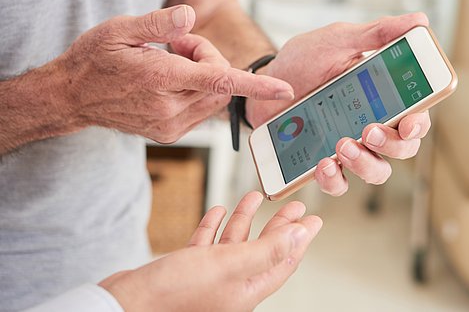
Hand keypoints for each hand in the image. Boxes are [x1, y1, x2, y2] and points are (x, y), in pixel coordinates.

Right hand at [52, 5, 292, 142]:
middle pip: (221, 81)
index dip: (256, 85)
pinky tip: (170, 81)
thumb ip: (158, 23)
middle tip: (177, 44)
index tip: (285, 90)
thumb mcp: (119, 29)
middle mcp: (169, 108)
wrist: (73, 97)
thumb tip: (190, 16)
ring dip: (205, 75)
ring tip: (171, 61)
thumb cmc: (95, 59)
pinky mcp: (170, 134)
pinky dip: (198, 91)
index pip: (219, 80)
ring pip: (215, 97)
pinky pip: (203, 109)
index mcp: (160, 80)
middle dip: (210, 58)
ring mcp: (170, 125)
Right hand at [99, 191, 321, 311]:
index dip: (300, 238)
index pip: (283, 260)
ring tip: (255, 197)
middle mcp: (231, 285)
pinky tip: (218, 211)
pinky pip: (207, 246)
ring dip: (245, 220)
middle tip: (293, 205)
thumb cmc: (173, 293)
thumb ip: (266, 250)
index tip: (313, 220)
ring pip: (234, 244)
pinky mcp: (186, 271)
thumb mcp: (229, 265)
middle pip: (263, 250)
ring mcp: (208, 278)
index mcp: (247, 288)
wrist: (125, 304)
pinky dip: (214, 227)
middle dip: (279, 225)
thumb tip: (300, 237)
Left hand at [246, 13, 431, 194]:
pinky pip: (339, 183)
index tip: (410, 124)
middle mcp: (373, 124)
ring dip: (366, 164)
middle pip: (403, 148)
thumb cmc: (305, 60)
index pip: (416, 115)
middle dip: (392, 145)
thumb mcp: (339, 40)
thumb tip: (419, 20)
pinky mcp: (325, 163)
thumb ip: (378, 33)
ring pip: (377, 171)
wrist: (264, 80)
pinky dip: (334, 179)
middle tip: (368, 130)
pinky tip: (323, 163)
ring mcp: (350, 147)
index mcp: (384, 96)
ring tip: (342, 145)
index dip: (419, 124)